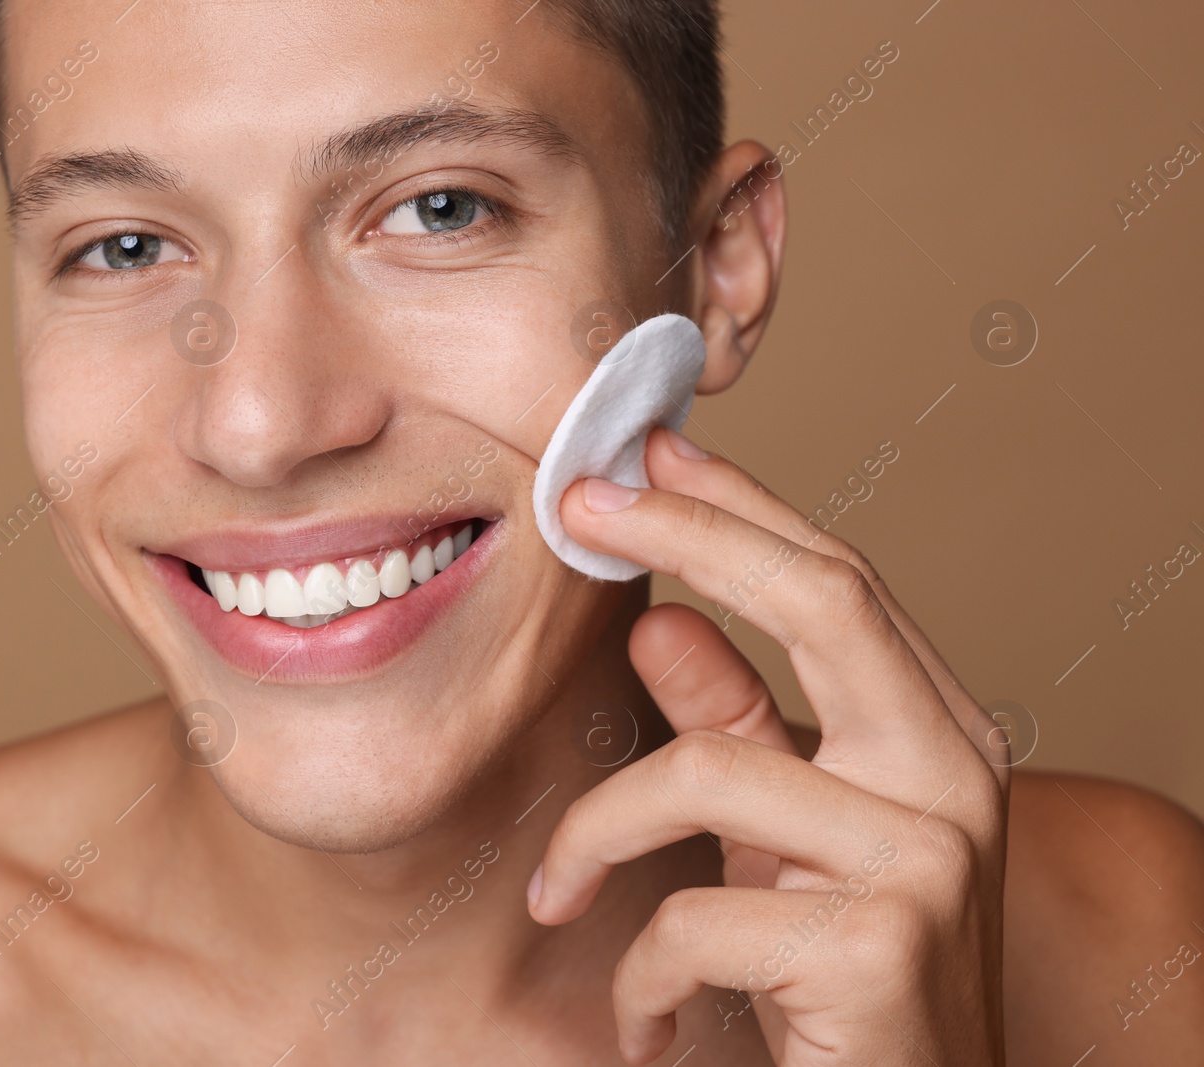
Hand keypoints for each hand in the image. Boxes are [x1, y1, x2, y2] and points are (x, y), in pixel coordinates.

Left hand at [531, 427, 1008, 1064]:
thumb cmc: (839, 982)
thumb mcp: (773, 840)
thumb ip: (733, 725)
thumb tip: (659, 623)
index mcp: (939, 740)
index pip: (839, 585)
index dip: (740, 509)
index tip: (648, 454)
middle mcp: (955, 780)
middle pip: (821, 602)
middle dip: (691, 534)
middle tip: (581, 504)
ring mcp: (929, 860)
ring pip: (704, 770)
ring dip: (591, 838)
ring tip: (555, 895)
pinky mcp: (878, 946)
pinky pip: (691, 913)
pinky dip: (636, 971)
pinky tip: (641, 1020)